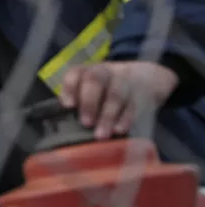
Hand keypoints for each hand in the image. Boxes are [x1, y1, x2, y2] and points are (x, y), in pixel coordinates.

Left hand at [60, 61, 177, 139]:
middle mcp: (104, 72)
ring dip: (107, 116)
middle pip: (95, 80)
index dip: (70, 88)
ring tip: (101, 135)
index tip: (68, 106)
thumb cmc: (106, 89)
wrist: (144, 77)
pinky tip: (119, 130)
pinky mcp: (139, 94)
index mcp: (87, 71)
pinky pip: (133, 105)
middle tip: (86, 123)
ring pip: (115, 94)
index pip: (75, 73)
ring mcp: (123, 81)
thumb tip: (62, 120)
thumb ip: (76, 100)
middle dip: (89, 102)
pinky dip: (126, 118)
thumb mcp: (89, 89)